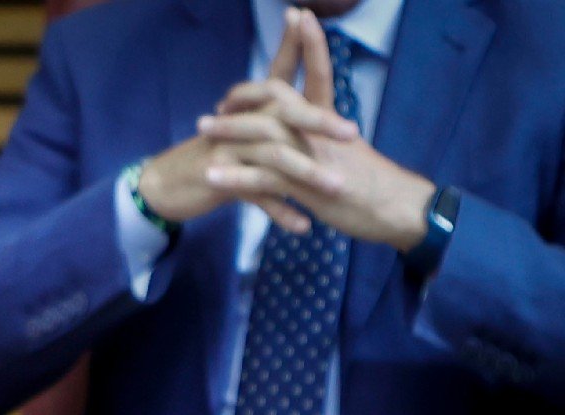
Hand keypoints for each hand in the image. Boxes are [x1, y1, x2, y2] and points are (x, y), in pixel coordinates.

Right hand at [137, 7, 357, 226]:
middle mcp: (240, 121)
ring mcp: (228, 149)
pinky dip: (280, 211)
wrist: (164, 185)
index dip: (291, 45)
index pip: (275, 72)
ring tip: (336, 189)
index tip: (304, 15)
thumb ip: (268, 118)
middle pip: (284, 112)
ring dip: (307, 174)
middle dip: (319, 121)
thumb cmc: (210, 158)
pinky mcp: (218, 178)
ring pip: (274, 156)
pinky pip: (255, 194)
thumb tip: (299, 105)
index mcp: (249, 109)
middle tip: (352, 133)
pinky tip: (302, 226)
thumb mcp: (237, 133)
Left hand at [198, 7, 433, 248]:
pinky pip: (263, 178)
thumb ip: (326, 141)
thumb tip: (313, 131)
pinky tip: (211, 175)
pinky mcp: (307, 187)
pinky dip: (236, 176)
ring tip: (200, 129)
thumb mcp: (346, 156)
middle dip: (247, 94)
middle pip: (279, 99)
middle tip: (217, 102)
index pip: (319, 74)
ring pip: (265, 135)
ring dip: (229, 131)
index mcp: (332, 123)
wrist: (398, 211)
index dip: (310, 44)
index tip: (298, 15)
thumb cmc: (372, 185)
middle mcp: (321, 133)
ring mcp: (314, 157)